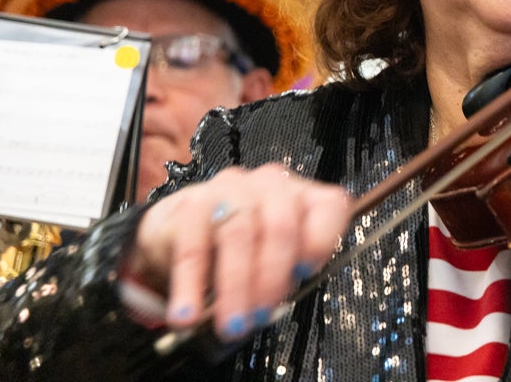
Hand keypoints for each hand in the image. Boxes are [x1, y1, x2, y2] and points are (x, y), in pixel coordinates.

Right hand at [127, 163, 351, 341]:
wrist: (181, 231)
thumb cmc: (239, 248)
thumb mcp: (272, 261)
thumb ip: (286, 275)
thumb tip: (275, 305)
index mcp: (303, 197)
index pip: (329, 206)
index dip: (320, 242)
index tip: (305, 274)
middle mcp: (271, 185)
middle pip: (280, 226)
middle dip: (271, 278)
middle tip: (261, 315)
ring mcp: (231, 188)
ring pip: (238, 234)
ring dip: (235, 286)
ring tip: (230, 325)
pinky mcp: (192, 202)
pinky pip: (193, 246)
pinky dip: (191, 286)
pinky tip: (189, 313)